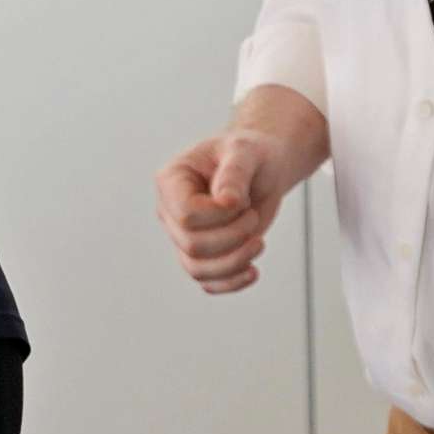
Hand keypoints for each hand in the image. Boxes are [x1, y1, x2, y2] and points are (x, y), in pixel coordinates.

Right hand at [154, 126, 300, 293]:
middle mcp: (171, 210)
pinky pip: (207, 281)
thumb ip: (234, 173)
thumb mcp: (245, 152)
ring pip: (197, 268)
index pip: (186, 215)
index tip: (242, 201)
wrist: (261, 166)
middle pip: (192, 245)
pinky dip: (231, 282)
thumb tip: (227, 202)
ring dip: (235, 261)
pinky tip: (253, 271)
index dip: (219, 216)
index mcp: (171, 180)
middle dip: (233, 237)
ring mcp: (184, 234)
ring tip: (259, 242)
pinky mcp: (203, 253)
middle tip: (253, 215)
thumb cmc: (250, 153)